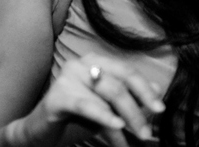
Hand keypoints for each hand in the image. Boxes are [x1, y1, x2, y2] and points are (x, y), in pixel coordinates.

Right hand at [18, 53, 165, 146]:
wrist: (37, 134)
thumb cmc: (75, 119)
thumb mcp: (107, 107)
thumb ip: (129, 96)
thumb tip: (157, 89)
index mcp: (97, 61)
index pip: (128, 72)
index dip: (146, 91)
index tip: (160, 109)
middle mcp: (83, 63)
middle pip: (120, 84)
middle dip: (138, 109)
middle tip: (147, 132)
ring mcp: (68, 77)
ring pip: (107, 97)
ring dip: (125, 120)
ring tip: (134, 138)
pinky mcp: (56, 97)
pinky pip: (86, 105)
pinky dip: (104, 116)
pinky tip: (117, 125)